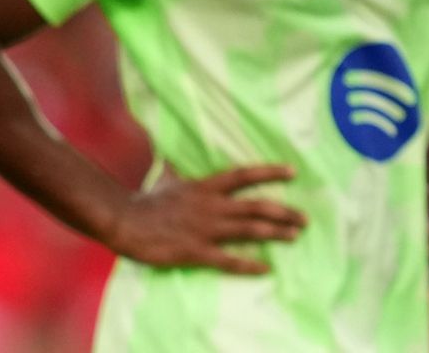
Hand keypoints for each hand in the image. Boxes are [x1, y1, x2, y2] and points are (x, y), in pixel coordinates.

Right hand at [105, 164, 306, 275]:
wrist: (123, 220)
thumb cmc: (145, 201)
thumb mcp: (165, 180)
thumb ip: (176, 172)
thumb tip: (170, 159)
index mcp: (204, 188)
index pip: (243, 176)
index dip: (269, 173)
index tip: (292, 172)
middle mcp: (210, 206)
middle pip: (255, 205)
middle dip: (283, 211)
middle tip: (304, 218)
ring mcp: (204, 229)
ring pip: (248, 230)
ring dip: (274, 233)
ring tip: (294, 236)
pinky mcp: (195, 251)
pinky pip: (228, 259)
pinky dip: (248, 264)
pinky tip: (266, 268)